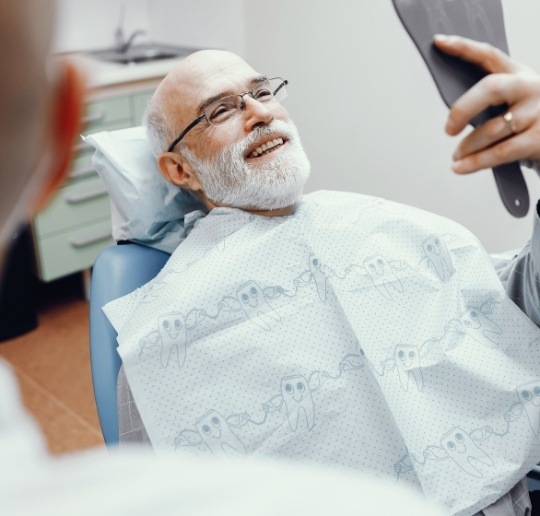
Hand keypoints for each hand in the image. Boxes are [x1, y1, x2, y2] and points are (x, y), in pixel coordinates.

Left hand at [433, 34, 539, 173]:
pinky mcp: (538, 139)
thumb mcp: (517, 100)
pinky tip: (460, 167)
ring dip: (467, 147)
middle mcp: (530, 88)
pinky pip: (499, 153)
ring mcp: (536, 113)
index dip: (463, 48)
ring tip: (456, 156)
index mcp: (520, 74)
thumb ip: (491, 100)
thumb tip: (454, 116)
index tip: (439, 42)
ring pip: (490, 130)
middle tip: (449, 128)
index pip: (489, 54)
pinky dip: (475, 162)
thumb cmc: (533, 118)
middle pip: (490, 89)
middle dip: (462, 109)